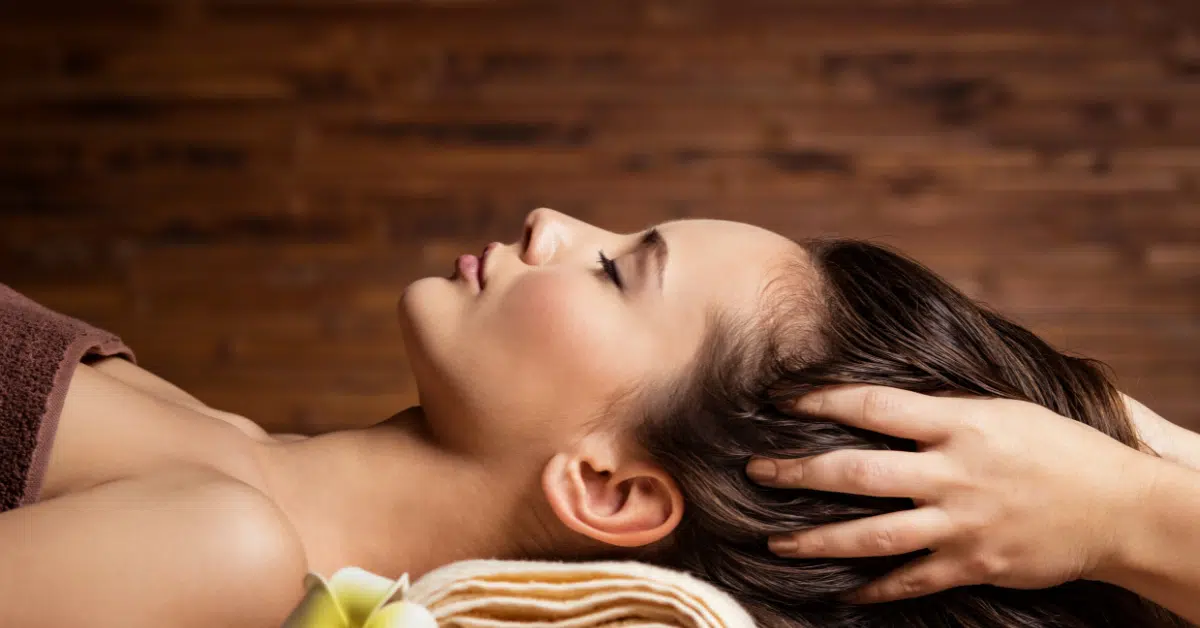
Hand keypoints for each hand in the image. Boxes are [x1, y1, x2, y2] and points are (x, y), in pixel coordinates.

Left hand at [746, 385, 1157, 602]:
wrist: (1118, 508)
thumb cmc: (1058, 448)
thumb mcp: (1001, 410)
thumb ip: (943, 408)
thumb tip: (883, 399)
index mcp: (959, 424)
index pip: (874, 406)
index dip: (821, 399)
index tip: (780, 397)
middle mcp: (952, 473)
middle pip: (857, 473)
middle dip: (798, 472)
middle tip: (755, 470)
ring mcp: (961, 522)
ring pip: (872, 534)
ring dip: (818, 539)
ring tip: (776, 541)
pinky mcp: (973, 563)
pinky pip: (911, 580)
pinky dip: (875, 588)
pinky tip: (843, 592)